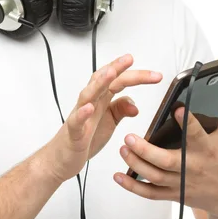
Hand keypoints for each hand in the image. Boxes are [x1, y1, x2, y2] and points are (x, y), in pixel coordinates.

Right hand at [42, 54, 162, 183]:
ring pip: (88, 95)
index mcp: (101, 100)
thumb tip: (135, 104)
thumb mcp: (109, 123)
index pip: (117, 81)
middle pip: (102, 81)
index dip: (134, 75)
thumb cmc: (85, 138)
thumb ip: (120, 110)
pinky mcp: (74, 133)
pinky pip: (76, 121)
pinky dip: (82, 113)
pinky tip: (89, 108)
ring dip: (99, 83)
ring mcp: (80, 116)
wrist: (63, 159)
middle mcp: (90, 104)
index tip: (154, 74)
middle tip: (130, 60)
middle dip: (117, 69)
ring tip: (111, 73)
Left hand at [114, 109, 217, 218]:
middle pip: (166, 161)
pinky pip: (150, 193)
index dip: (187, 122)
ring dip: (135, 164)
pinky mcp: (173, 194)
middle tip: (128, 137)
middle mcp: (192, 167)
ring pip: (154, 176)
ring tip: (122, 149)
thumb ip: (217, 117)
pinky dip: (132, 186)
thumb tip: (207, 94)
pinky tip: (118, 176)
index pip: (196, 134)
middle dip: (145, 150)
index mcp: (206, 150)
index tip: (176, 109)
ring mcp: (181, 183)